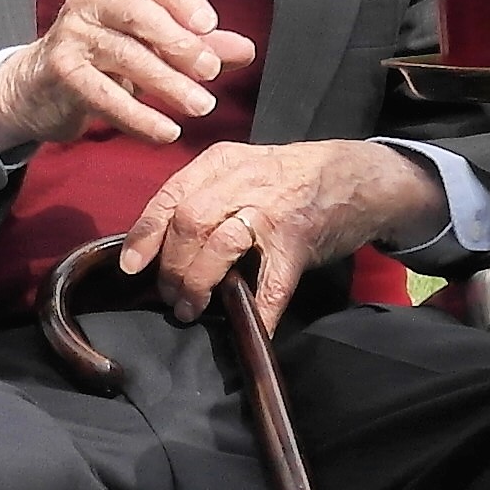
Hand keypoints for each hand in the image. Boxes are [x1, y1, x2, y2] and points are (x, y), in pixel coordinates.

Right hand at [0, 0, 253, 149]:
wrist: (38, 87)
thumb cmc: (105, 58)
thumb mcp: (151, 44)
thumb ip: (197, 44)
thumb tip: (246, 50)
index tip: (211, 26)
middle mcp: (89, 0)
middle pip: (141, 16)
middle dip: (180, 44)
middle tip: (211, 72)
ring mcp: (71, 35)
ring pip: (126, 56)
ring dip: (168, 84)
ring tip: (201, 106)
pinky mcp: (62, 73)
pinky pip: (105, 96)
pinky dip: (140, 117)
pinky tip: (166, 131)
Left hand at [114, 137, 444, 327]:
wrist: (359, 176)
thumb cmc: (291, 177)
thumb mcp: (243, 168)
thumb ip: (206, 193)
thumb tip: (160, 241)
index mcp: (223, 162)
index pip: (170, 195)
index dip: (145, 234)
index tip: (131, 266)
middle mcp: (244, 181)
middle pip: (189, 222)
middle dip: (170, 265)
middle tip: (168, 294)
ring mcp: (273, 211)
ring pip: (220, 246)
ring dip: (198, 283)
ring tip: (190, 308)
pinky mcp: (298, 243)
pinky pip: (271, 284)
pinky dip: (256, 312)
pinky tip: (248, 328)